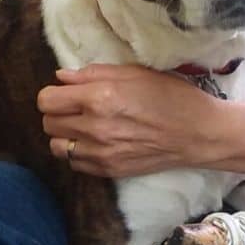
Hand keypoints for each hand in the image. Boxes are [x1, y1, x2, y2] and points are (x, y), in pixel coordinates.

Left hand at [37, 64, 218, 177]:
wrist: (198, 133)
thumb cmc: (171, 96)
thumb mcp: (135, 72)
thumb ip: (93, 73)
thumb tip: (62, 77)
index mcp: (99, 98)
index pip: (47, 100)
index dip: (53, 93)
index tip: (66, 92)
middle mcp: (95, 127)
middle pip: (48, 123)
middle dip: (57, 113)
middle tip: (75, 108)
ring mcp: (101, 153)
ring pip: (56, 146)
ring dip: (64, 135)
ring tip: (83, 127)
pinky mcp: (108, 171)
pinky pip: (74, 163)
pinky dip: (78, 152)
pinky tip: (95, 142)